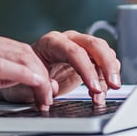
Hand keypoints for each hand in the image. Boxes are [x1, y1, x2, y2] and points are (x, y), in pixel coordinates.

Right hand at [0, 31, 60, 112]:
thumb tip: (16, 81)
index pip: (21, 50)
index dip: (37, 69)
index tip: (44, 88)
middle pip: (26, 53)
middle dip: (43, 75)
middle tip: (48, 96)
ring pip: (22, 58)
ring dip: (39, 80)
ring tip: (44, 98)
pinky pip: (7, 67)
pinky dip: (26, 77)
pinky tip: (35, 87)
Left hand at [3, 30, 120, 107]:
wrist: (24, 77)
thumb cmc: (23, 77)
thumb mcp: (26, 82)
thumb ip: (39, 84)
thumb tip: (53, 90)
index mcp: (51, 42)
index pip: (74, 51)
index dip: (86, 69)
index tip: (94, 87)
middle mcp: (68, 40)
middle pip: (95, 46)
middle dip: (107, 66)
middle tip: (113, 86)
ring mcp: (80, 48)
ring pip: (104, 52)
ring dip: (110, 74)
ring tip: (103, 95)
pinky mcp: (88, 60)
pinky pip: (105, 64)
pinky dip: (107, 79)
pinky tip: (101, 93)